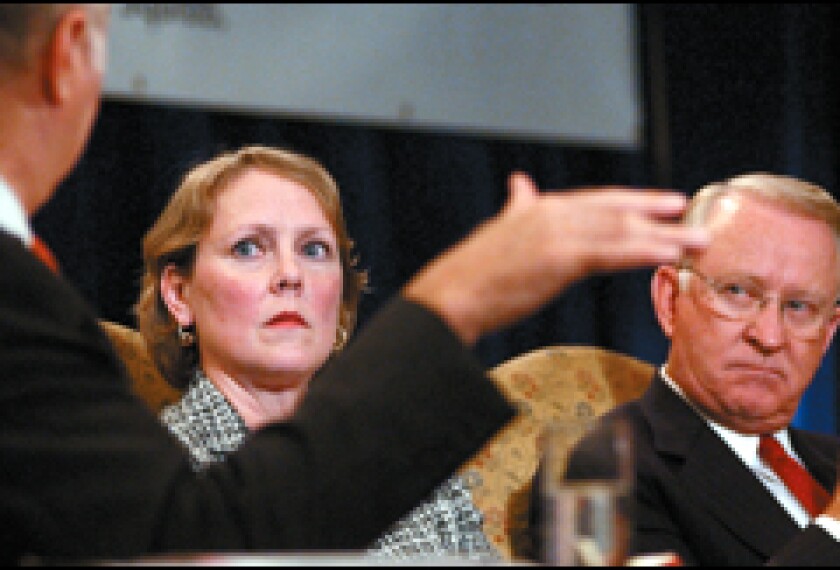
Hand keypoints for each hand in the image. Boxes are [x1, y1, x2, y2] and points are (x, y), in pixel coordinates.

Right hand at [403, 172, 708, 344]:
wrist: (450, 295)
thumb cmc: (472, 273)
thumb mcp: (500, 232)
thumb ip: (518, 208)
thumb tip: (520, 184)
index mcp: (539, 208)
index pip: (595, 201)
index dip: (631, 202)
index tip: (660, 202)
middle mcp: (552, 213)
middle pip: (615, 211)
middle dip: (655, 211)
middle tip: (689, 212)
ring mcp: (556, 233)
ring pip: (621, 231)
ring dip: (663, 234)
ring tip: (696, 240)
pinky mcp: (559, 257)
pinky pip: (611, 253)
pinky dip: (643, 251)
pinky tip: (667, 253)